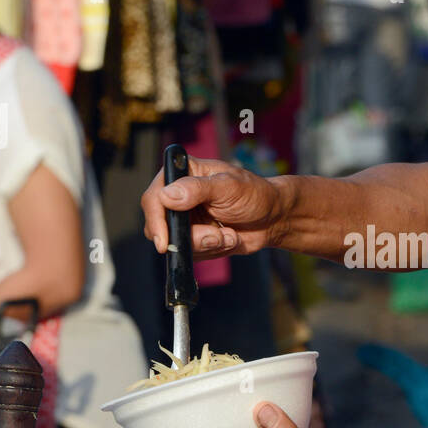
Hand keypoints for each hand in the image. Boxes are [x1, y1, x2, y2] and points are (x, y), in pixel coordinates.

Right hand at [141, 155, 281, 258]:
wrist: (274, 218)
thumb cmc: (254, 195)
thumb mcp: (228, 187)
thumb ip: (198, 189)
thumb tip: (167, 195)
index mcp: (183, 173)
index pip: (154, 198)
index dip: (156, 221)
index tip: (164, 242)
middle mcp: (178, 196)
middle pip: (160, 226)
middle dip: (191, 238)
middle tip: (217, 236)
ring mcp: (185, 218)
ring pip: (176, 244)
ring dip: (207, 245)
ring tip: (230, 235)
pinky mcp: (193, 237)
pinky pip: (191, 254)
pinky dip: (212, 251)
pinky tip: (229, 239)